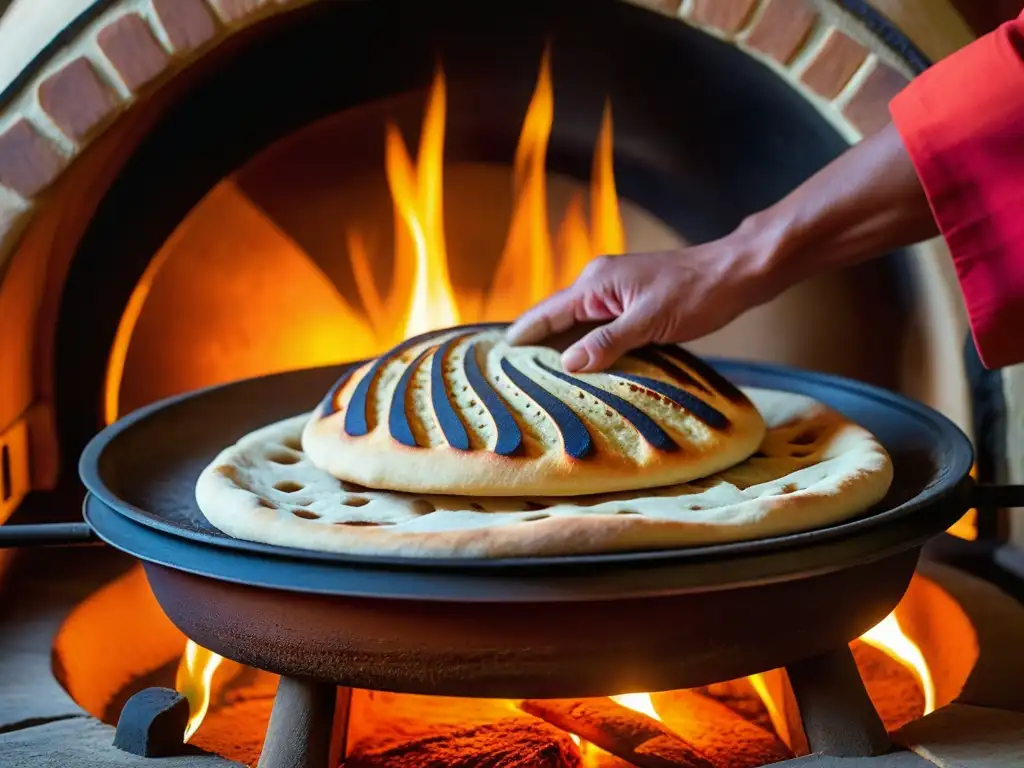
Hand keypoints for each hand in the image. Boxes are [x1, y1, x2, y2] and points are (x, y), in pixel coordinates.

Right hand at [507, 122, 935, 372]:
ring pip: (575, 324)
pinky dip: (585, 345)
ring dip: (560, 347)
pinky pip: (596, 325)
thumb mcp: (651, 323)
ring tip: (538, 378)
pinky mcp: (630, 300)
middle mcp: (597, 283)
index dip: (519, 337)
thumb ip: (607, 343)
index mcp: (595, 285)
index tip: (494, 359)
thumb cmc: (697, 293)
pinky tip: (584, 366)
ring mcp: (614, 290)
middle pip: (554, 319)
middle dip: (534, 345)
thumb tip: (567, 363)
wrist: (735, 273)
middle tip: (510, 378)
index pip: (544, 314)